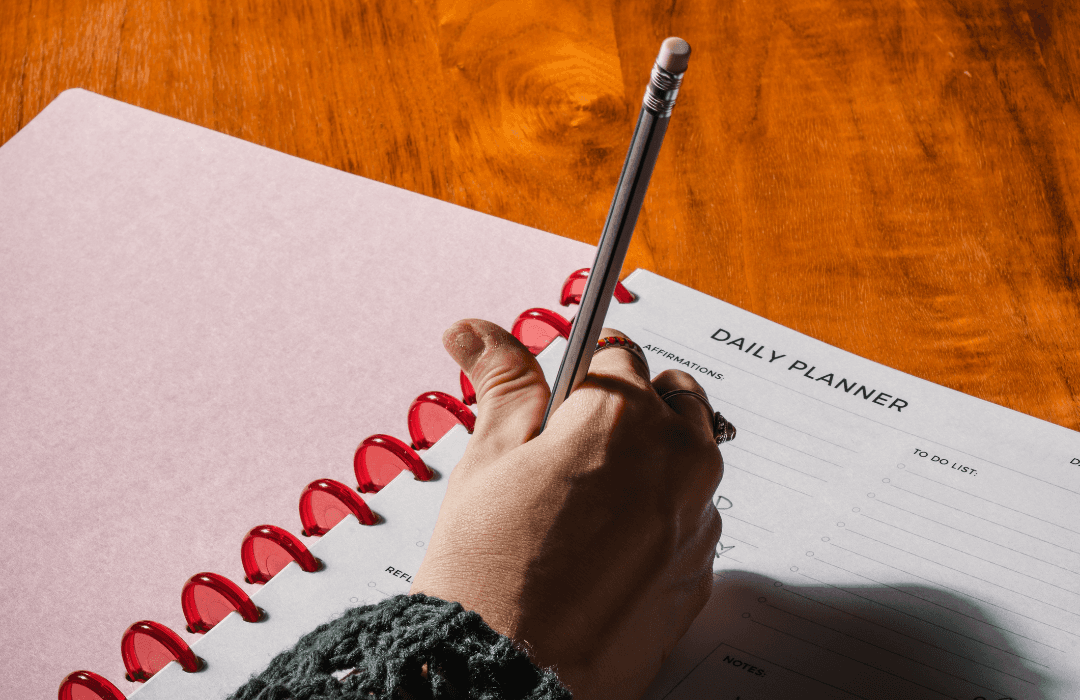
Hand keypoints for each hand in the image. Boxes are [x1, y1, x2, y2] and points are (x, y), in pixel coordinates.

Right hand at [411, 319, 723, 698]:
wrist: (513, 678)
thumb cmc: (489, 570)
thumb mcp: (487, 459)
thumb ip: (502, 382)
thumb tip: (477, 330)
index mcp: (622, 416)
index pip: (616, 350)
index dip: (578, 370)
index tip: (558, 395)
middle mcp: (677, 459)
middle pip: (669, 397)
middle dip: (628, 406)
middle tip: (571, 448)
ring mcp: (697, 519)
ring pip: (688, 457)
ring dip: (652, 459)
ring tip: (588, 503)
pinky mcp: (701, 572)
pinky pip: (692, 517)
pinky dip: (662, 515)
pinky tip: (608, 548)